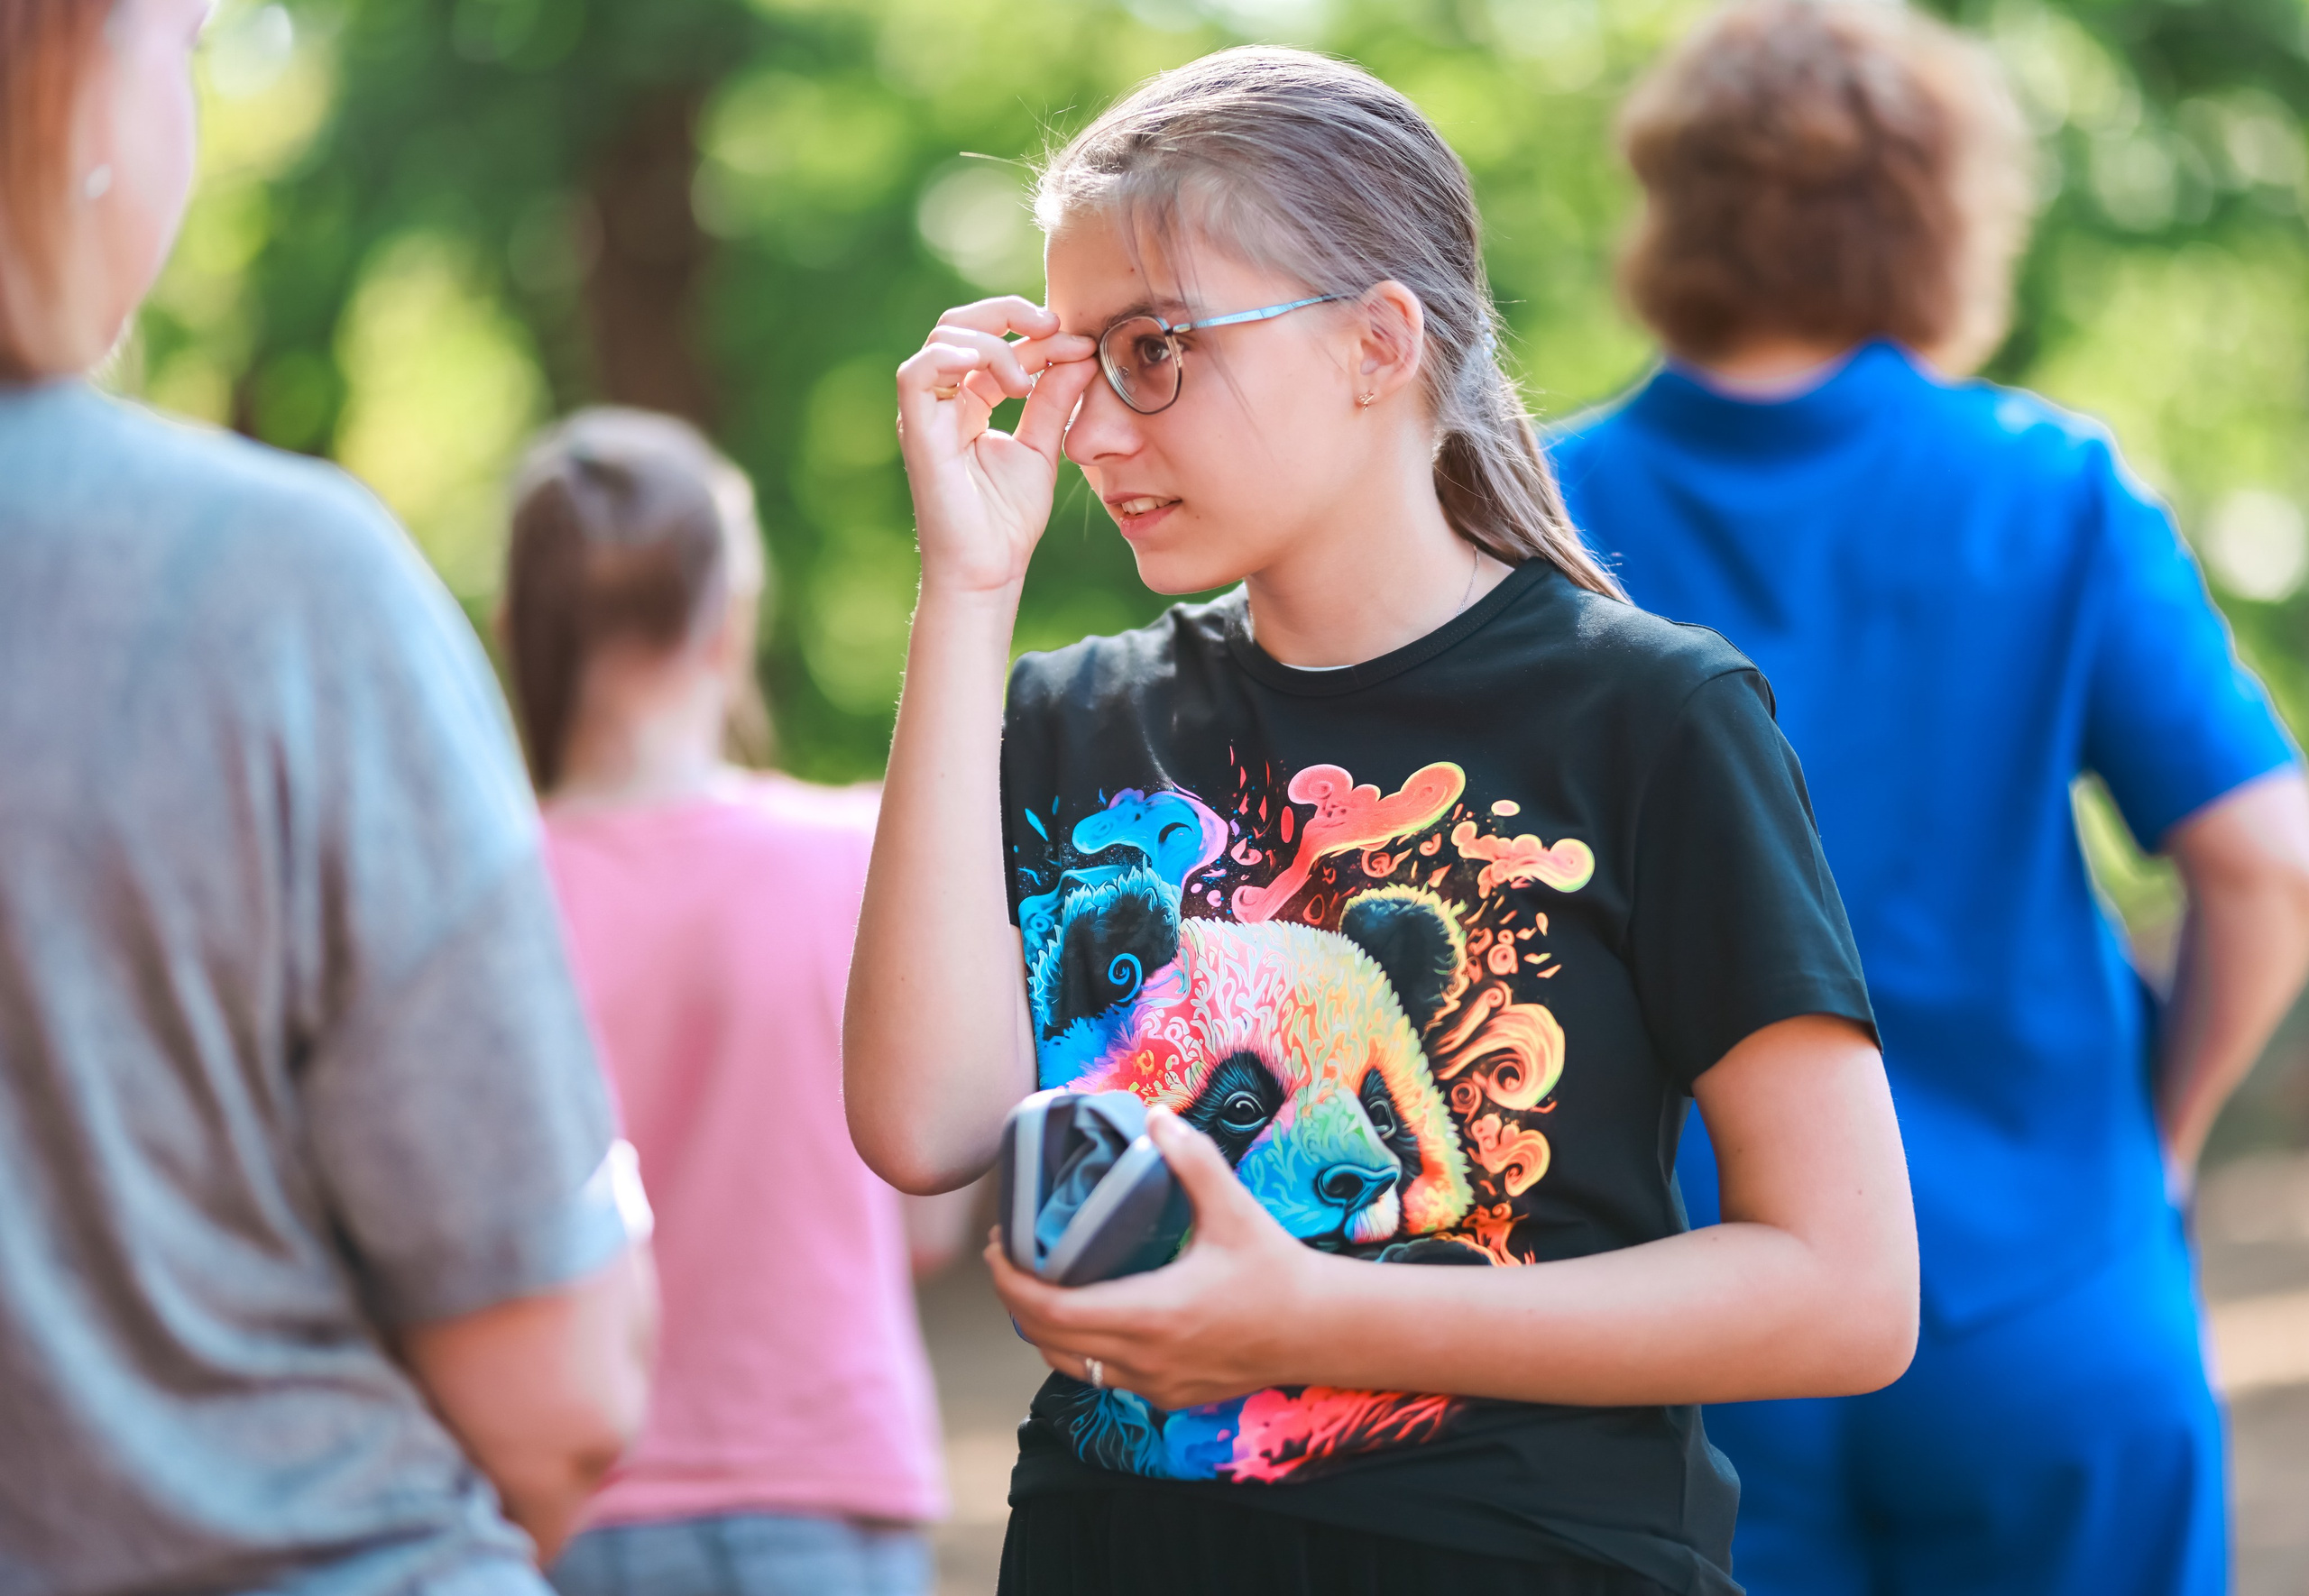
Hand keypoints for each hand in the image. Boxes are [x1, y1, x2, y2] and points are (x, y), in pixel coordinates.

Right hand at [895, 296, 1096, 597]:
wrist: (989, 569)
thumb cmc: (1008, 521)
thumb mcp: (1042, 448)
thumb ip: (1055, 400)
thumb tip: (1081, 353)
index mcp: (970, 402)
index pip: (999, 344)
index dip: (1039, 334)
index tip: (1083, 343)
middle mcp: (943, 401)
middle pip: (962, 324)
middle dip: (1009, 313)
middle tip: (1054, 326)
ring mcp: (926, 414)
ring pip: (943, 339)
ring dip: (992, 341)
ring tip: (1024, 379)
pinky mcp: (916, 433)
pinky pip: (915, 374)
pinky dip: (950, 358)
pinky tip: (987, 368)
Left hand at [987, 1105, 1320, 1410]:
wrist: (1319, 1331)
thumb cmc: (1274, 1270)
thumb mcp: (1233, 1210)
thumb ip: (1191, 1160)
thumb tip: (1153, 1115)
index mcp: (1147, 1314)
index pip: (1046, 1310)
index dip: (1007, 1281)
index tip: (997, 1247)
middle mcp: (1141, 1358)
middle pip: (1044, 1340)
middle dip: (1015, 1300)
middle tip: (1011, 1256)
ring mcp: (1152, 1385)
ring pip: (1069, 1365)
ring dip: (1043, 1329)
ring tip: (1040, 1284)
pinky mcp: (1166, 1396)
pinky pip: (1102, 1377)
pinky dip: (1079, 1349)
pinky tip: (1088, 1314)